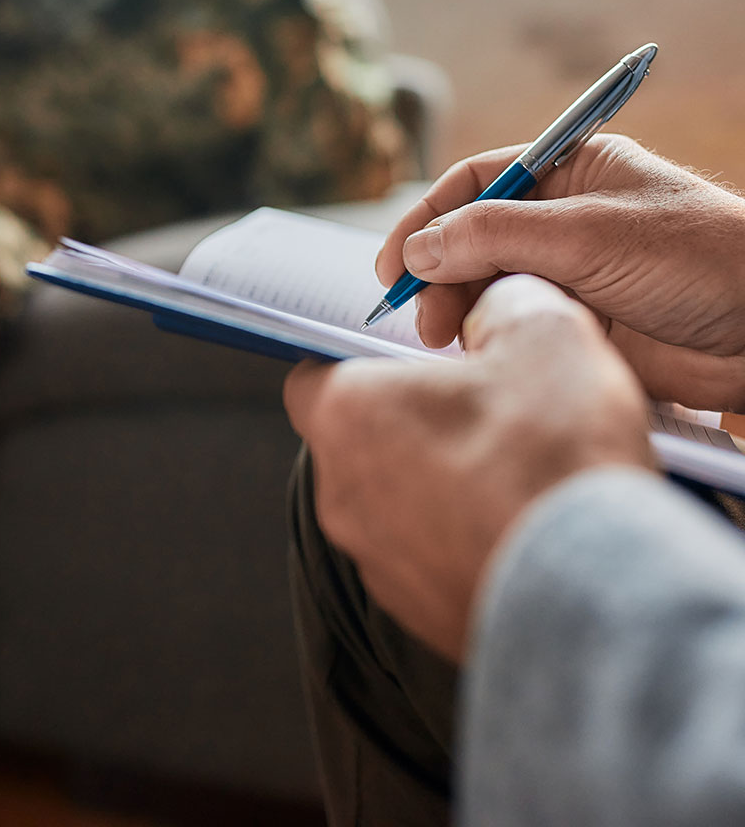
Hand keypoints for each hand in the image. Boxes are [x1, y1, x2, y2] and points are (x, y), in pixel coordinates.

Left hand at [283, 275, 653, 662]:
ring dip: (436, 480)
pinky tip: (519, 523)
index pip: (312, 375)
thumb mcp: (544, 334)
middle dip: (408, 420)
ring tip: (510, 470)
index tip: (407, 359)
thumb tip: (498, 310)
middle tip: (477, 407)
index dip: (357, 359)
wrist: (601, 596)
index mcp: (348, 415)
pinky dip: (458, 535)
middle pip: (358, 439)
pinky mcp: (415, 610)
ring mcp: (375, 559)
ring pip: (393, 499)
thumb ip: (504, 303)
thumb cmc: (555, 459)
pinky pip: (426, 553)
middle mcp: (342, 493)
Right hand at [376, 134, 744, 410]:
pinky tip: (483, 350)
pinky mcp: (576, 321)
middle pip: (471, 239)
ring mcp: (567, 272)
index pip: (474, 183)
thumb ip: (492, 235)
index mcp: (568, 171)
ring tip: (448, 337)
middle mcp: (560, 219)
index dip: (425, 219)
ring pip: (486, 286)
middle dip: (439, 274)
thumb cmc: (697, 258)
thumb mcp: (584, 232)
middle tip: (422, 316)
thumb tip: (417, 249)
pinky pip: (514, 323)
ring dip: (458, 308)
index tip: (392, 264)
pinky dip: (489, 335)